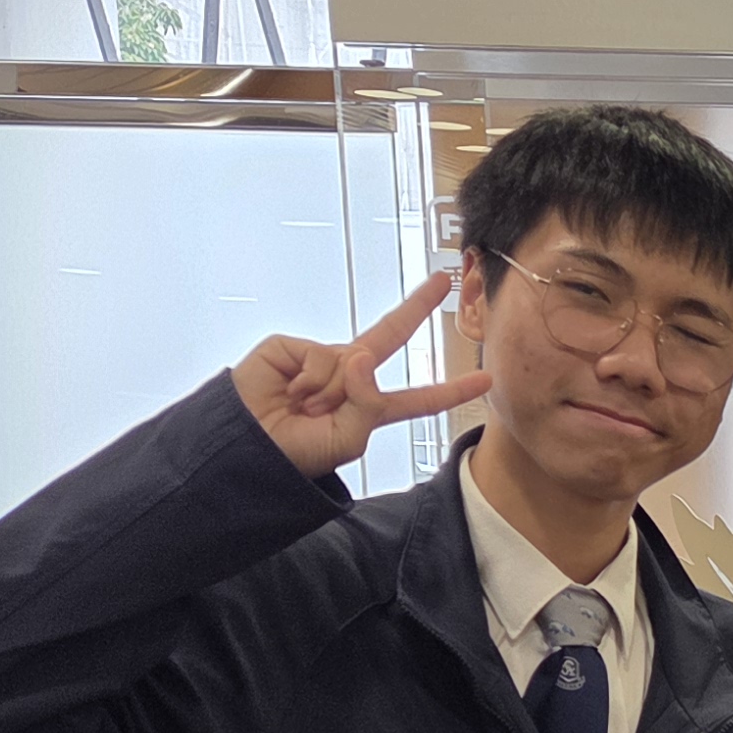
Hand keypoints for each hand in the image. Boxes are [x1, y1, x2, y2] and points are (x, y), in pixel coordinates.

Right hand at [230, 271, 493, 480]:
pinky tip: (290, 391)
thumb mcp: (348, 440)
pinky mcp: (292, 347)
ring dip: (330, 393)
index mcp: (369, 408)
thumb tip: (361, 356)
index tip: (485, 379)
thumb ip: (367, 403)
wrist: (247, 448)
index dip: (450, 390)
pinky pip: (321, 356)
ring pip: (352, 362)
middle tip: (442, 281)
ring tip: (302, 409)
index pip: (417, 398)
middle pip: (390, 337)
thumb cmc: (297, 452)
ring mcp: (322, 360)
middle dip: (416, 307)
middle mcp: (348, 377)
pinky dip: (309, 379)